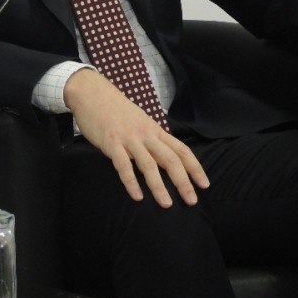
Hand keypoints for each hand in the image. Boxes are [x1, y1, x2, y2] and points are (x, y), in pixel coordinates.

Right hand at [63, 68, 209, 207]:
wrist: (93, 93)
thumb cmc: (116, 110)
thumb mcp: (140, 121)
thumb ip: (151, 138)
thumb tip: (164, 156)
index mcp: (155, 130)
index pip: (181, 150)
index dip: (195, 167)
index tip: (204, 184)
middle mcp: (146, 134)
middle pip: (170, 159)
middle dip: (183, 181)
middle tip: (191, 201)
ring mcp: (129, 138)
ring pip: (149, 164)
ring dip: (159, 186)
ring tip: (166, 204)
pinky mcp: (111, 142)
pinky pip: (123, 165)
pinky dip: (131, 182)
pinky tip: (137, 197)